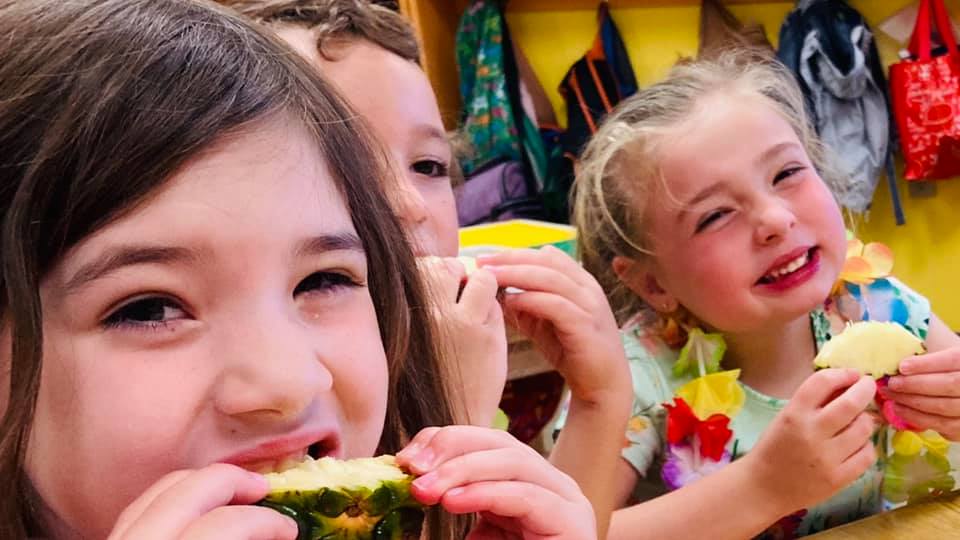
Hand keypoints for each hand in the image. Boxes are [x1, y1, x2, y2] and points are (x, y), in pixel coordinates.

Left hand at [108, 464, 296, 539]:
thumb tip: (281, 532)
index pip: (226, 523)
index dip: (267, 521)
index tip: (288, 530)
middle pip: (187, 489)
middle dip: (234, 481)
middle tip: (264, 493)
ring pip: (158, 490)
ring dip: (203, 483)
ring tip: (234, 494)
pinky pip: (138, 509)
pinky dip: (172, 499)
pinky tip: (196, 509)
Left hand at [397, 425, 596, 539]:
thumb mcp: (474, 537)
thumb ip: (451, 504)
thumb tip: (405, 481)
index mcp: (523, 481)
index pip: (482, 441)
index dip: (442, 441)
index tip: (404, 458)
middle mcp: (548, 483)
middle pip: (498, 442)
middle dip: (450, 448)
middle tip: (410, 467)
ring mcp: (564, 499)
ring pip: (513, 461)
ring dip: (461, 470)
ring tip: (424, 489)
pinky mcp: (571, 522)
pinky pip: (527, 496)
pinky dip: (486, 494)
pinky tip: (453, 502)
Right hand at [419, 256, 507, 426]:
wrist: (442, 423)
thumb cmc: (425, 377)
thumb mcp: (409, 334)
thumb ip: (423, 301)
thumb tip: (449, 266)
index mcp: (400, 313)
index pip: (422, 266)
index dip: (436, 274)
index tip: (440, 292)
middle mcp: (426, 314)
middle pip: (448, 266)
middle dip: (458, 275)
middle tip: (460, 299)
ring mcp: (459, 325)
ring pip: (481, 278)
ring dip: (482, 289)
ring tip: (474, 315)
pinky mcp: (487, 339)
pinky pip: (496, 305)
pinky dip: (493, 313)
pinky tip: (483, 336)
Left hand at [478, 246, 630, 406]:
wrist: (603, 385)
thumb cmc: (573, 351)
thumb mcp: (544, 323)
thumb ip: (527, 306)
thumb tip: (497, 292)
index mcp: (580, 282)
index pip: (547, 256)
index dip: (515, 253)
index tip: (486, 258)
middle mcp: (587, 288)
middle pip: (547, 261)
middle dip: (511, 258)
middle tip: (482, 262)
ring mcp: (590, 305)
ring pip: (550, 278)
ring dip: (516, 274)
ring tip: (490, 277)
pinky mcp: (586, 325)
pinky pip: (556, 305)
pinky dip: (531, 299)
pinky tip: (510, 301)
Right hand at [745, 369, 877, 512]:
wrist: (762, 487)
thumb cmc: (773, 449)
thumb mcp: (785, 419)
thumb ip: (811, 404)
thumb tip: (845, 386)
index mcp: (793, 414)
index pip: (822, 382)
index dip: (841, 373)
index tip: (852, 373)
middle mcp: (811, 433)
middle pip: (850, 403)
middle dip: (865, 389)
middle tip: (868, 386)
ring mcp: (827, 457)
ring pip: (864, 428)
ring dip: (865, 419)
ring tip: (859, 420)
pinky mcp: (839, 478)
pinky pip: (867, 454)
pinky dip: (866, 445)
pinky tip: (858, 444)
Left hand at [883, 347, 959, 439]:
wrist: (956, 390)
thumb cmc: (946, 368)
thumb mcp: (943, 349)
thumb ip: (929, 353)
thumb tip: (901, 362)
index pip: (954, 360)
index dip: (927, 364)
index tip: (902, 366)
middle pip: (949, 384)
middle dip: (915, 384)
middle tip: (891, 383)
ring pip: (944, 407)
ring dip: (913, 402)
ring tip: (891, 397)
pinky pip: (944, 426)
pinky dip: (919, 418)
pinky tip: (901, 410)